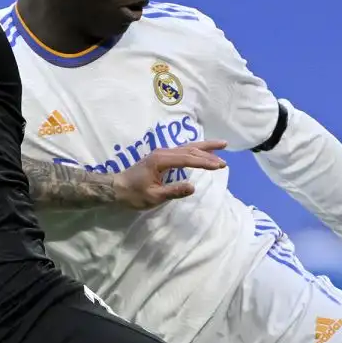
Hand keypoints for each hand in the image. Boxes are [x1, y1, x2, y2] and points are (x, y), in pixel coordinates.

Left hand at [113, 140, 227, 209]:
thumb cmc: (133, 194)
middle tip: (225, 160)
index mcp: (161, 160)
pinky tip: (202, 151)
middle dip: (209, 153)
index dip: (205, 162)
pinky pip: (182, 151)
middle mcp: (163, 153)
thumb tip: (193, 187)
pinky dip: (195, 150)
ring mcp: (162, 153)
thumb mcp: (154, 197)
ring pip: (187, 147)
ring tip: (221, 145)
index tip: (220, 166)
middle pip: (190, 149)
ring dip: (204, 148)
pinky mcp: (161, 157)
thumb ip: (174, 191)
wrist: (116, 188)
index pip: (188, 159)